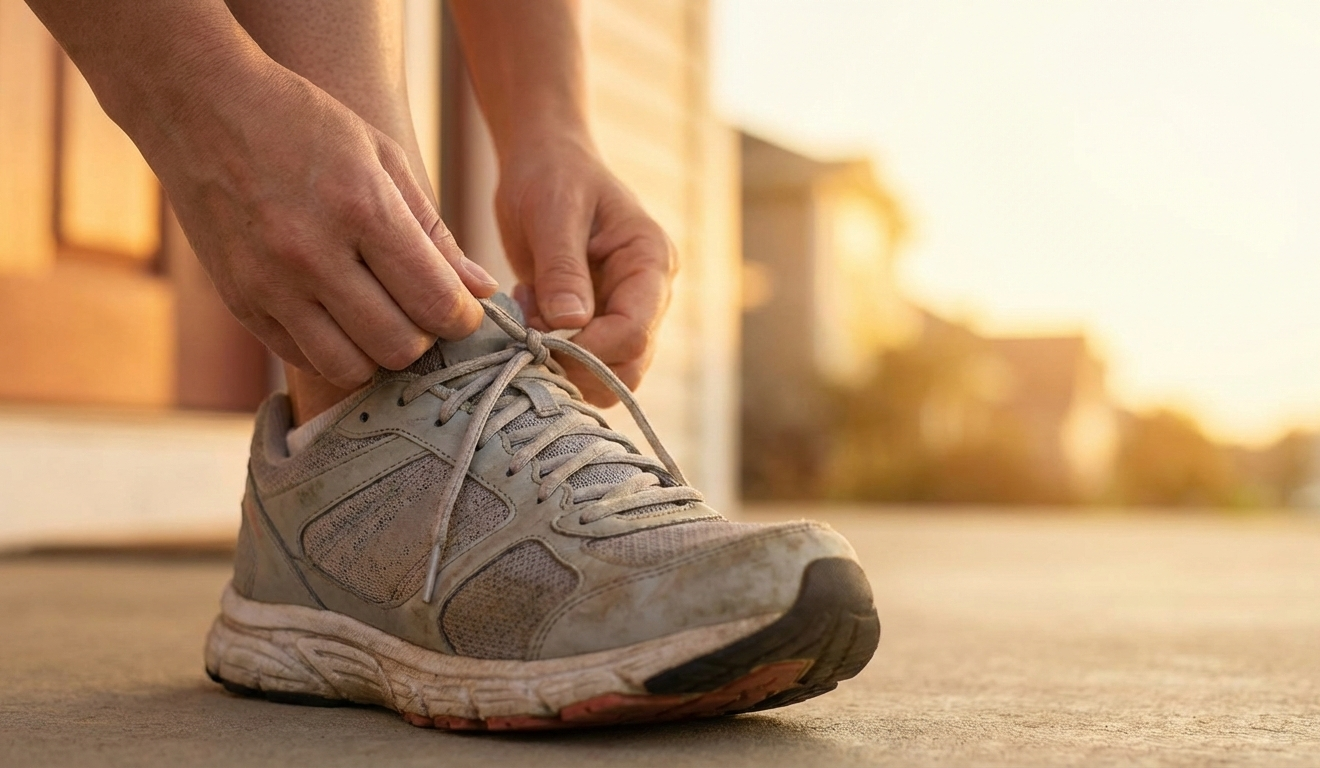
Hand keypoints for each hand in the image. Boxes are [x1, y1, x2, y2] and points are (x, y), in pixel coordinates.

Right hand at [146, 59, 497, 388]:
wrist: (200, 105)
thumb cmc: (305, 124)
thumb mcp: (383, 157)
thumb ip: (434, 231)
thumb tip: (481, 290)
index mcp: (361, 209)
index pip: (434, 300)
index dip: (463, 319)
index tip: (464, 311)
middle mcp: (313, 254)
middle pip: (397, 346)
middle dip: (425, 339)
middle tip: (424, 315)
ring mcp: (269, 283)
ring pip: (349, 368)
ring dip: (378, 355)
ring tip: (383, 321)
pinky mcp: (240, 301)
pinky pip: (302, 359)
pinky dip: (333, 351)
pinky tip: (340, 319)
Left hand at [495, 138, 676, 406]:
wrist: (545, 164)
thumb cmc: (552, 176)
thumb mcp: (552, 212)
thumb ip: (562, 268)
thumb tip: (570, 324)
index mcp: (650, 261)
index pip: (635, 329)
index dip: (589, 349)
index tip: (540, 342)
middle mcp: (648, 294)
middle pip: (630, 364)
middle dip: (578, 367)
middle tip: (527, 341)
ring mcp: (625, 311)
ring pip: (609, 374)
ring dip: (563, 365)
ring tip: (528, 320)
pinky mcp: (599, 323)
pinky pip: (584, 362)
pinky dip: (551, 355)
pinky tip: (530, 315)